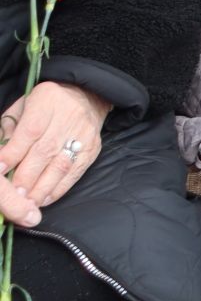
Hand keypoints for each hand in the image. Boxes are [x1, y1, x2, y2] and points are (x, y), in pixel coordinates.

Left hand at [0, 81, 111, 222]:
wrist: (87, 97)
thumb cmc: (46, 105)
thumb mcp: (23, 106)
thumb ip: (9, 128)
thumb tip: (0, 158)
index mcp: (47, 101)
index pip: (30, 131)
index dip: (13, 153)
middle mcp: (68, 117)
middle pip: (45, 151)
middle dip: (26, 176)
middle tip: (12, 195)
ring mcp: (83, 135)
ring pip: (61, 165)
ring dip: (41, 187)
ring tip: (26, 203)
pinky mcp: (92, 149)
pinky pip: (75, 173)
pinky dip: (58, 189)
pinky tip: (44, 199)